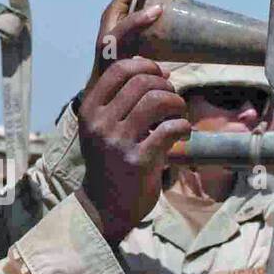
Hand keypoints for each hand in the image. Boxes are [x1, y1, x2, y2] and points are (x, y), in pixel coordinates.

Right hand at [76, 12, 189, 244]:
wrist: (106, 207)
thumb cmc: (110, 163)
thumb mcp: (102, 128)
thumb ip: (117, 101)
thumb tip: (152, 68)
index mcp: (90, 111)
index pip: (118, 70)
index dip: (146, 66)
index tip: (160, 76)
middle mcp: (100, 124)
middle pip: (141, 82)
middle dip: (165, 85)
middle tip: (172, 99)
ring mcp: (118, 142)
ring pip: (156, 101)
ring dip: (176, 103)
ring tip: (178, 114)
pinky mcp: (138, 160)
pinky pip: (170, 129)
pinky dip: (183, 126)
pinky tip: (183, 132)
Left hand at [81, 0, 183, 100]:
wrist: (107, 90)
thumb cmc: (109, 66)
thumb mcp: (117, 42)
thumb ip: (132, 25)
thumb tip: (157, 7)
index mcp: (114, 12)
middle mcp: (120, 16)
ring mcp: (129, 26)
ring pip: (148, 1)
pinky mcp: (138, 37)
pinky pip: (152, 16)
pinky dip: (164, 10)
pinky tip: (175, 15)